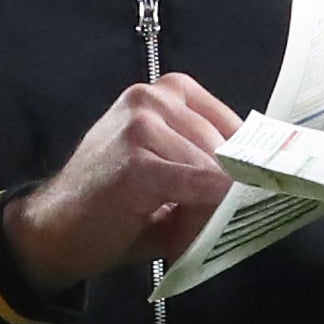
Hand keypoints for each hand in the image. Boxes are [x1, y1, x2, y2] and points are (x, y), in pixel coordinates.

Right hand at [5, 74, 243, 291]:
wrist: (55, 230)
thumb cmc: (115, 203)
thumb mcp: (170, 171)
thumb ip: (211, 167)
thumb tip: (263, 182)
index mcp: (166, 92)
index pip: (233, 124)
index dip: (251, 161)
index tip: (267, 187)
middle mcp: (153, 98)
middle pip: (225, 147)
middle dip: (231, 190)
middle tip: (221, 223)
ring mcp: (141, 126)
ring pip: (214, 169)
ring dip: (214, 207)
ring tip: (190, 231)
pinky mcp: (136, 162)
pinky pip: (196, 187)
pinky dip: (205, 211)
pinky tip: (192, 228)